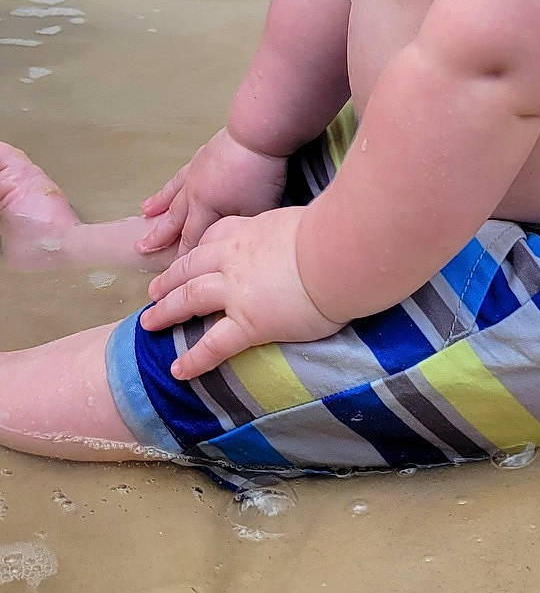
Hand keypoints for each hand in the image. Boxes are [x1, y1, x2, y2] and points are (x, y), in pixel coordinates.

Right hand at [137, 129, 288, 255]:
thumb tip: (235, 243)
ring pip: (172, 195)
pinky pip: (181, 174)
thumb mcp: (254, 211)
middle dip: (158, 236)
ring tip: (145, 213)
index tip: (173, 271)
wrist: (255, 136)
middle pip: (174, 219)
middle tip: (141, 247)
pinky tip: (171, 185)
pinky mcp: (202, 156)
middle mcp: (194, 193)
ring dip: (158, 206)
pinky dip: (172, 183)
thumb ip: (239, 229)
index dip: (182, 257)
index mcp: (205, 209)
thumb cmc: (258, 174)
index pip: (192, 239)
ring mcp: (195, 173)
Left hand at [139, 206, 340, 378]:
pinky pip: (213, 344)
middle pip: (190, 268)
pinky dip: (194, 359)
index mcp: (249, 232)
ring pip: (189, 299)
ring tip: (149, 323)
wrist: (337, 251)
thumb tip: (298, 240)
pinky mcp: (249, 323)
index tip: (188, 257)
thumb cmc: (330, 234)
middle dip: (168, 280)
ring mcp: (236, 291)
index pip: (214, 238)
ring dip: (166, 312)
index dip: (196, 251)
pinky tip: (178, 371)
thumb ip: (286, 233)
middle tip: (153, 292)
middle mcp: (234, 259)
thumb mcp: (298, 222)